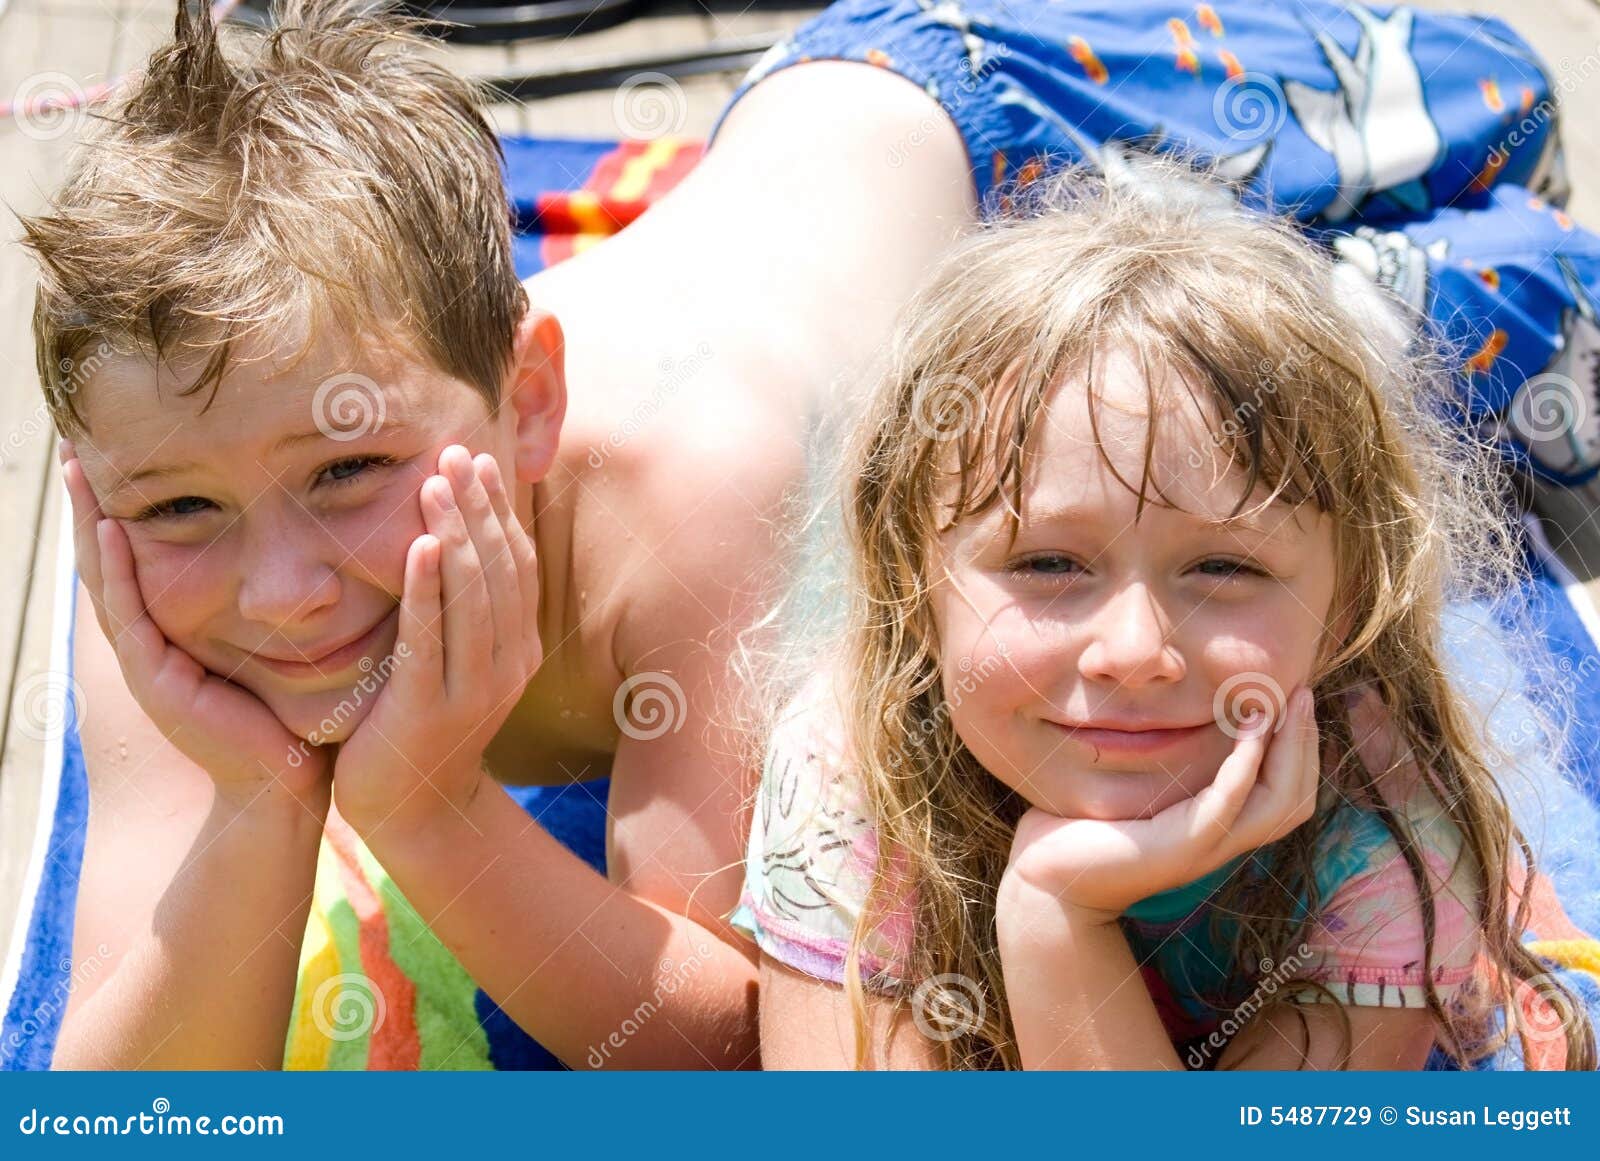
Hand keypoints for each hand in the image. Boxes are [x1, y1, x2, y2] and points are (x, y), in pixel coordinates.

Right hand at [59, 440, 332, 803]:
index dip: (125, 507)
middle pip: (110, 559)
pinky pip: (130, 614)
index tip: (115, 454)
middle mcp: (154, 642)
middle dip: (91, 502)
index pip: (141, 557)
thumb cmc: (295, 713)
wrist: (289, 781)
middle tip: (73, 445)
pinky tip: (108, 529)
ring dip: (88, 522)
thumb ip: (276, 602)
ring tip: (75, 469)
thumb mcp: (278, 643)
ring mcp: (150, 661)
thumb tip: (304, 551)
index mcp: (177, 632)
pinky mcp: (159, 680)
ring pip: (107, 578)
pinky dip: (116, 570)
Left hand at [332, 445, 541, 833]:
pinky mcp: (429, 708)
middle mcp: (507, 665)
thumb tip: (449, 543)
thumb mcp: (456, 665)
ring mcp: (473, 689)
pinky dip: (426, 586)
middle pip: (499, 568)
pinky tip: (417, 544)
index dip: (500, 510)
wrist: (414, 811)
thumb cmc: (422, 728)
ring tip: (438, 483)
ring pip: (472, 595)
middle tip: (457, 452)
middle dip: (478, 507)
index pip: (516, 564)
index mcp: (518, 649)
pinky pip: (431, 636)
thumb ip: (461, 613)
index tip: (480, 460)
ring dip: (455, 532)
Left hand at [998, 686, 1319, 926]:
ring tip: (1285, 703)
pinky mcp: (1181, 847)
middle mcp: (1221, 842)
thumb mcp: (1134, 785)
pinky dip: (1246, 763)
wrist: (1047, 880)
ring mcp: (1205, 848)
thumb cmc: (1082, 829)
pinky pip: (1229, 803)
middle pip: (1294, 798)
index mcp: (1216, 827)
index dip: (1300, 748)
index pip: (1285, 793)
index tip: (1294, 697)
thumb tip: (1165, 705)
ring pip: (1277, 804)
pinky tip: (1251, 728)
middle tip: (1303, 691)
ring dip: (1289, 750)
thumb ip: (1160, 757)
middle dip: (1305, 742)